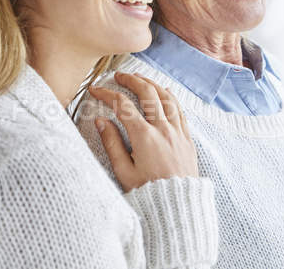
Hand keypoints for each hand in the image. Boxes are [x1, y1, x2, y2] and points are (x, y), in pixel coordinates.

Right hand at [88, 72, 198, 191]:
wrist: (178, 206)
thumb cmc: (149, 192)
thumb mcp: (123, 171)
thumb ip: (112, 143)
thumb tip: (102, 121)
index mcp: (144, 136)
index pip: (123, 105)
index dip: (107, 94)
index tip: (96, 90)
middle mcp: (163, 129)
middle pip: (147, 93)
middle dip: (131, 80)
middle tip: (119, 76)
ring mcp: (177, 131)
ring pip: (166, 97)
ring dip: (152, 84)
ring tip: (140, 78)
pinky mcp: (187, 137)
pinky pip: (180, 109)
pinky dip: (170, 96)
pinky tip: (164, 92)